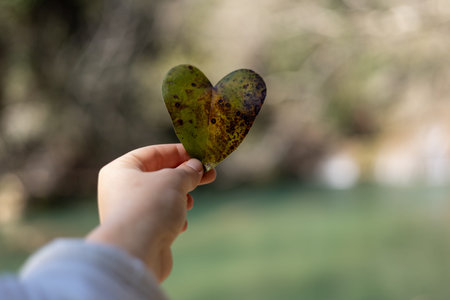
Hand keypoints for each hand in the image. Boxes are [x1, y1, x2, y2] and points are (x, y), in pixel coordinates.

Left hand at [86, 144, 215, 281]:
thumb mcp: (174, 180)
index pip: (153, 153)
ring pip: (161, 196)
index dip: (179, 152)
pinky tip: (181, 224)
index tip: (200, 154)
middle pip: (159, 174)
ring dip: (180, 198)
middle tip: (210, 175)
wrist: (136, 253)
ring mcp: (129, 211)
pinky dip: (173, 217)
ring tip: (189, 203)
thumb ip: (187, 171)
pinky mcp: (140, 231)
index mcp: (120, 170)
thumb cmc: (150, 207)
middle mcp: (120, 189)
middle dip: (185, 176)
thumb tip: (196, 167)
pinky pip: (160, 216)